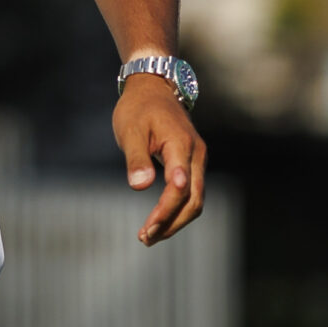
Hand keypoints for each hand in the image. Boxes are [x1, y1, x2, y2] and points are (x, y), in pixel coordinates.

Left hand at [114, 73, 205, 244]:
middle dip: (172, 223)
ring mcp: (197, 160)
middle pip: (194, 200)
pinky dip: (177, 209)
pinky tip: (159, 220)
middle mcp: (196, 155)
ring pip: (195, 200)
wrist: (153, 88)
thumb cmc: (138, 108)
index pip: (180, 187)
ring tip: (149, 235)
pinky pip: (191, 192)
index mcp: (181, 146)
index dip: (165, 210)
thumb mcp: (130, 130)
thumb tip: (141, 186)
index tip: (146, 228)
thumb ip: (136, 158)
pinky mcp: (191, 163)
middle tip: (145, 238)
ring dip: (175, 220)